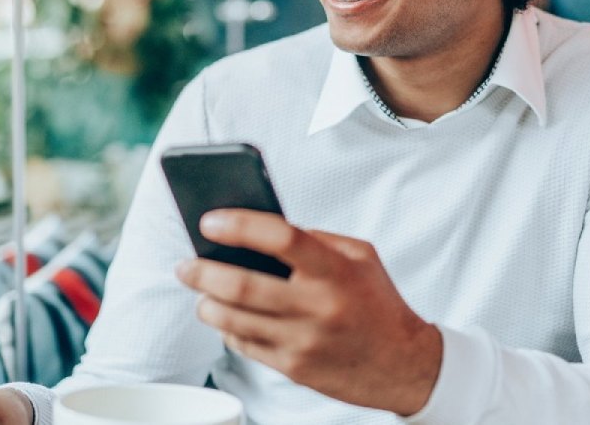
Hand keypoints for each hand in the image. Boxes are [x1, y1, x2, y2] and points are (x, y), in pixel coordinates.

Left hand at [175, 209, 441, 415]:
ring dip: (207, 304)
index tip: (210, 220)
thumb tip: (261, 229)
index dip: (239, 225)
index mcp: (335, 270)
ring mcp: (304, 341)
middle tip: (185, 264)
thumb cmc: (377, 302)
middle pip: (243, 285)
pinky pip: (245, 346)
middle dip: (203, 271)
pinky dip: (228, 330)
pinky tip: (225, 318)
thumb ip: (316, 239)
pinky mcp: (295, 369)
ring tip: (199, 291)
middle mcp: (318, 305)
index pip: (280, 238)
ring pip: (234, 321)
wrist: (404, 365)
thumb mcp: (360, 257)